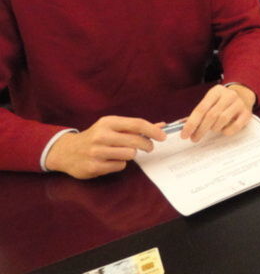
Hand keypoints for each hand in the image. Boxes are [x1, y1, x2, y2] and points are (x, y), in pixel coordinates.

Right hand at [45, 116, 166, 178]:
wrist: (66, 151)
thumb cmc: (96, 137)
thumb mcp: (112, 127)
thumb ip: (136, 127)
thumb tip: (162, 125)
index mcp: (108, 122)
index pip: (137, 124)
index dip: (153, 130)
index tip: (163, 136)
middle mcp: (101, 135)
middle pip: (135, 141)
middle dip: (147, 145)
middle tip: (149, 147)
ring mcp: (96, 152)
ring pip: (129, 154)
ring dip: (131, 154)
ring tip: (123, 152)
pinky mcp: (94, 166)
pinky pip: (120, 166)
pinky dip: (120, 164)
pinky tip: (110, 160)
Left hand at [180, 84, 255, 142]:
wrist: (243, 95)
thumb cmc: (221, 102)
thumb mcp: (210, 102)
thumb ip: (199, 113)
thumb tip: (183, 126)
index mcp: (216, 91)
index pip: (201, 108)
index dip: (191, 123)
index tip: (185, 134)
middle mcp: (229, 95)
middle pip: (211, 115)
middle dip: (200, 129)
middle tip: (194, 138)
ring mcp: (239, 104)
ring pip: (222, 120)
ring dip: (214, 128)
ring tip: (212, 130)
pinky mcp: (247, 113)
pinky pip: (235, 126)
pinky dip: (226, 131)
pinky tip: (223, 130)